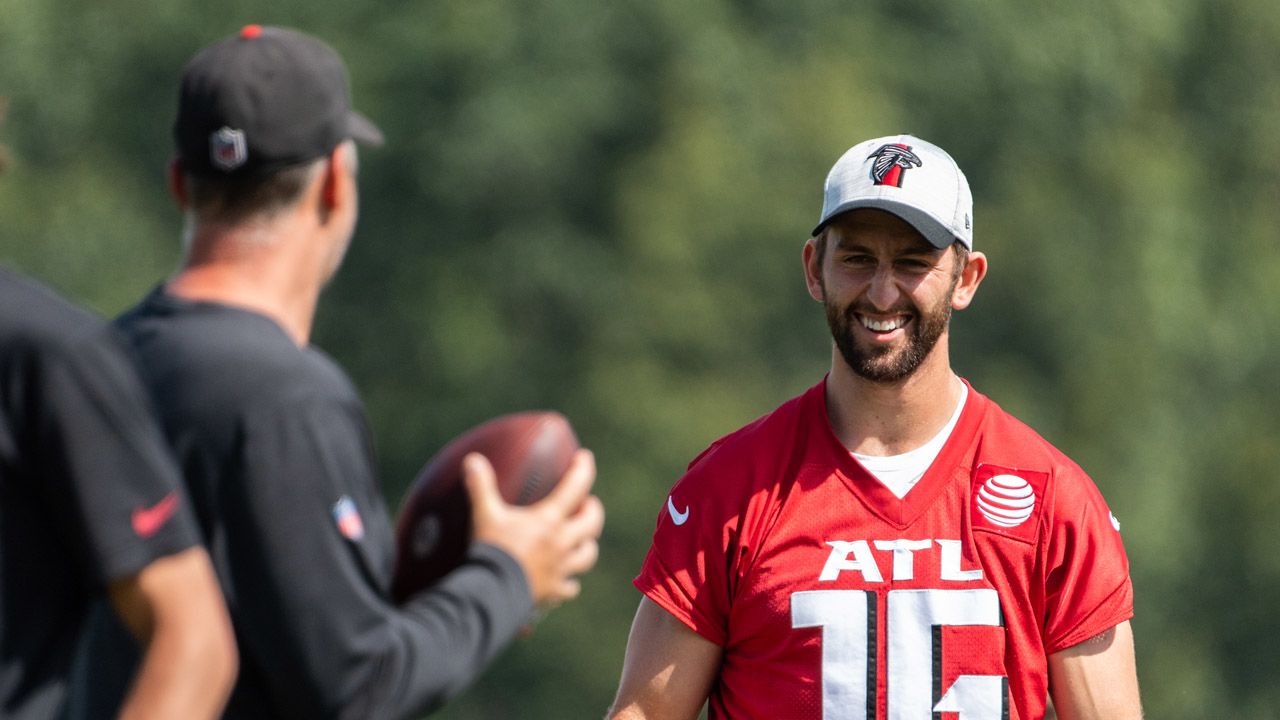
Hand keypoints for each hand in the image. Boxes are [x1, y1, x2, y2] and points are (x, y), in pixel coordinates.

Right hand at [464, 449, 603, 609]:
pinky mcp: (554, 591)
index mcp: (548, 520)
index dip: (583, 469)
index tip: (584, 458)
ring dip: (587, 546)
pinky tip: (564, 581)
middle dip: (593, 511)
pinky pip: (570, 587)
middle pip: (592, 523)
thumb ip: (480, 486)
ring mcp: (560, 569)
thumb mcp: (485, 515)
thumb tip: (472, 460)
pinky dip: (569, 583)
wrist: (492, 594)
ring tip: (581, 540)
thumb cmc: (491, 551)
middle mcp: (561, 543)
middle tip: (587, 504)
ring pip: (588, 555)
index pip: (575, 487)